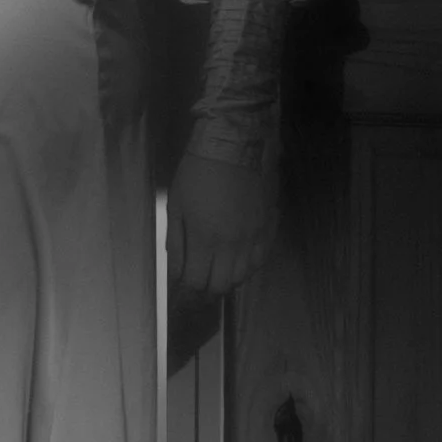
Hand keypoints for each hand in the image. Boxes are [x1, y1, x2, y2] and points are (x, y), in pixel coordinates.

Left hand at [166, 147, 278, 298]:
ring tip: (217, 276)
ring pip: (243, 276)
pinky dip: (248, 268)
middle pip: (222, 285)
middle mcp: (231, 245)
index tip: (183, 296)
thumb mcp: (176, 205)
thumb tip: (176, 272)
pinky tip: (239, 263)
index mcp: (204, 239)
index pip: (197, 282)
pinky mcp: (266, 227)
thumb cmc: (197, 172)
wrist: (234, 145)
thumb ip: (176, 242)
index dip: (188, 294)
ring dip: (228, 281)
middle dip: (208, 293)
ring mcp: (252, 237)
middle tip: (199, 290)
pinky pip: (260, 259)